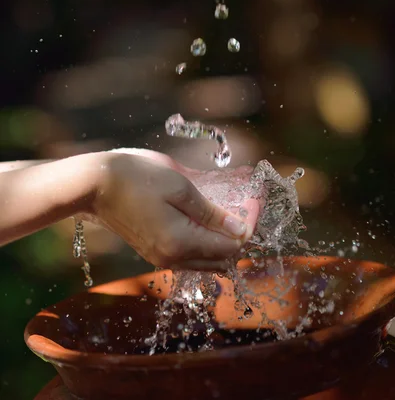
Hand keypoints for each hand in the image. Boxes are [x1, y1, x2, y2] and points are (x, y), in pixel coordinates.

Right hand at [90, 149, 258, 271]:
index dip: (246, 229)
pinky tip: (205, 223)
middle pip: (219, 261)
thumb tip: (240, 230)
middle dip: (237, 240)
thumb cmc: (138, 178)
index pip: (229, 248)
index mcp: (181, 243)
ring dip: (220, 244)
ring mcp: (160, 258)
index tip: (253, 205)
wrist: (95, 185)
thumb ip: (211, 213)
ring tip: (228, 216)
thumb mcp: (180, 187)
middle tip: (244, 211)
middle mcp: (172, 258)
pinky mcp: (152, 252)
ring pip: (203, 262)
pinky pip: (188, 257)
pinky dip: (203, 244)